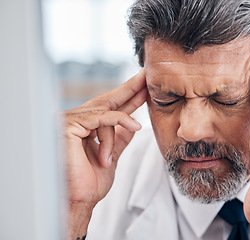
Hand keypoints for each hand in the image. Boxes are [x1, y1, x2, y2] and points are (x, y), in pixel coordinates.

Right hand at [63, 69, 146, 238]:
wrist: (81, 200)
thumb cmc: (91, 182)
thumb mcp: (112, 154)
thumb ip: (119, 138)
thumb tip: (131, 125)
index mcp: (86, 128)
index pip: (110, 108)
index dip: (129, 97)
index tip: (145, 88)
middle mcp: (76, 121)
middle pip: (107, 100)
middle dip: (130, 88)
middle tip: (146, 76)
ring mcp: (70, 121)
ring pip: (106, 111)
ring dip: (122, 124)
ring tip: (131, 133)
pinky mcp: (68, 125)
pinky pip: (102, 117)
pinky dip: (119, 122)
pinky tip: (134, 126)